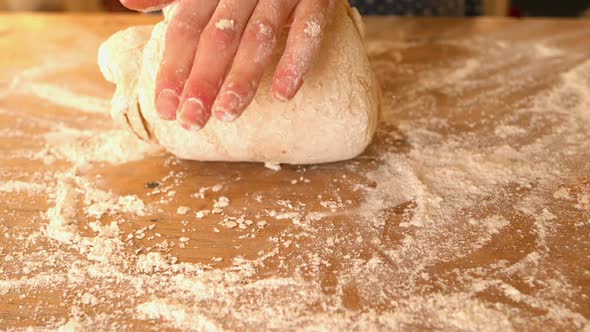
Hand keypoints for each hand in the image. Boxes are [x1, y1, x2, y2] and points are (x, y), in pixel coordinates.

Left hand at [120, 0, 336, 130]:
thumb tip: (126, 1)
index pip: (185, 29)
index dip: (173, 68)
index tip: (165, 108)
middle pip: (218, 37)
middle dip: (202, 81)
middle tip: (191, 121)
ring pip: (258, 37)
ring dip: (242, 78)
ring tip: (227, 115)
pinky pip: (308, 29)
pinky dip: (296, 60)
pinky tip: (284, 94)